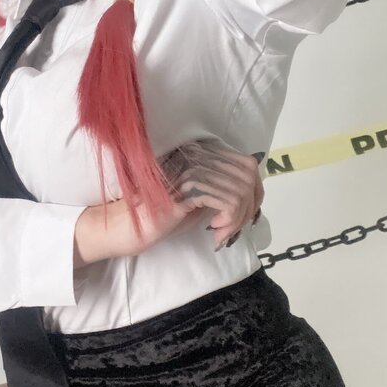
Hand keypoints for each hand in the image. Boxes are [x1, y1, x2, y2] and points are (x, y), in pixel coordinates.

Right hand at [112, 138, 264, 256]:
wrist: (130, 226)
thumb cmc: (163, 215)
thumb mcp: (200, 196)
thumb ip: (222, 187)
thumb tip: (254, 193)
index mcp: (202, 152)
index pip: (248, 165)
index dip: (255, 192)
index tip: (245, 216)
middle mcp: (199, 154)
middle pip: (248, 178)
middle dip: (248, 209)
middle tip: (232, 229)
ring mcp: (192, 169)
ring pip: (241, 192)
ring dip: (237, 220)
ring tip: (222, 234)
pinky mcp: (188, 188)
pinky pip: (229, 202)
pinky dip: (230, 222)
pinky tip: (215, 231)